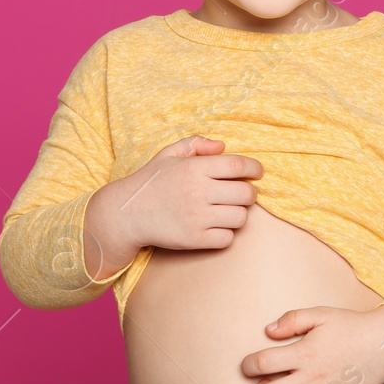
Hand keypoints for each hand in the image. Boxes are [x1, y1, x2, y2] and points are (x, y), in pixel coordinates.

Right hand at [86, 136, 261, 259]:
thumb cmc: (150, 182)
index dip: (255, 168)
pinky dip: (225, 234)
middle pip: (246, 194)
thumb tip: (223, 146)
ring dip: (238, 214)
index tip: (257, 172)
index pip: (238, 165)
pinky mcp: (194, 239)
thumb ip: (196, 144)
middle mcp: (198, 192)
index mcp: (194, 168)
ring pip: (240, 217)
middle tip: (240, 194)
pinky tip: (215, 227)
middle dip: (248, 193)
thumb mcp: (168, 154)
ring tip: (226, 211)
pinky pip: (227, 238)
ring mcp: (197, 217)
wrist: (126, 214)